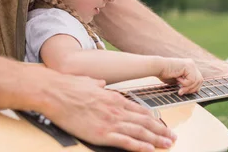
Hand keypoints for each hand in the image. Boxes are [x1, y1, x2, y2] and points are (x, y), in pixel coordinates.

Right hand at [35, 69, 176, 151]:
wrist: (55, 92)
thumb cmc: (68, 86)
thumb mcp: (89, 82)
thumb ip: (98, 84)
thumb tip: (101, 82)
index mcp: (114, 98)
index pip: (140, 109)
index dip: (154, 118)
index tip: (162, 124)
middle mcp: (116, 109)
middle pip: (145, 121)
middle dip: (161, 130)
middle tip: (172, 137)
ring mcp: (110, 121)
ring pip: (140, 132)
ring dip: (156, 139)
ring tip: (167, 145)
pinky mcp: (101, 134)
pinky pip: (126, 142)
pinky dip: (140, 147)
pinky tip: (149, 150)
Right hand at [157, 57, 203, 94]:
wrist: (158, 67)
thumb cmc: (165, 74)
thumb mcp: (179, 80)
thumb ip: (187, 83)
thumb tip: (196, 91)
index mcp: (190, 66)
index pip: (199, 79)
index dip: (194, 88)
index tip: (185, 92)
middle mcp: (192, 64)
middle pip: (200, 80)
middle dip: (192, 89)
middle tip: (182, 92)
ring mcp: (191, 64)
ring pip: (197, 81)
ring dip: (188, 88)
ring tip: (179, 89)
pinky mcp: (188, 66)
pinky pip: (191, 80)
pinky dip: (184, 83)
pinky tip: (177, 79)